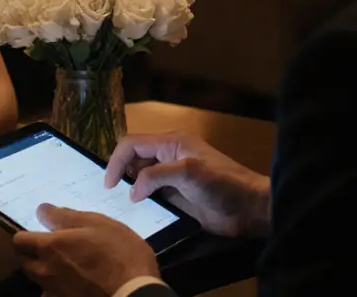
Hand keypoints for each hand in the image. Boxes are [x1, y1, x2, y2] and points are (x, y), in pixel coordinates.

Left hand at [13, 204, 159, 296]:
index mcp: (50, 247)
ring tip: (67, 266)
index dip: (28, 234)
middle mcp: (44, 271)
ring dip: (46, 272)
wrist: (134, 293)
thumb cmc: (119, 253)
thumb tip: (42, 210)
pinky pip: (52, 294)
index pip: (19, 240)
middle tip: (55, 247)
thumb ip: (66, 217)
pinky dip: (59, 288)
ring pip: (38, 280)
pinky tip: (76, 283)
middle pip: (25, 262)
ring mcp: (53, 291)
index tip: (42, 231)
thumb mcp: (98, 224)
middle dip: (33, 254)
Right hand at [105, 132, 270, 237]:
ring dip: (129, 189)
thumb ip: (156, 175)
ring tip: (118, 206)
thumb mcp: (188, 172)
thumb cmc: (222, 183)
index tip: (108, 185)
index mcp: (171, 143)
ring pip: (140, 179)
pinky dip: (140, 202)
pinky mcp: (176, 197)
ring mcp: (172, 178)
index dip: (116, 161)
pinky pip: (151, 196)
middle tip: (109, 196)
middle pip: (134, 159)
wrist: (249, 208)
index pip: (132, 144)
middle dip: (120, 173)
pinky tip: (135, 214)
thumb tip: (132, 191)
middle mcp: (168, 157)